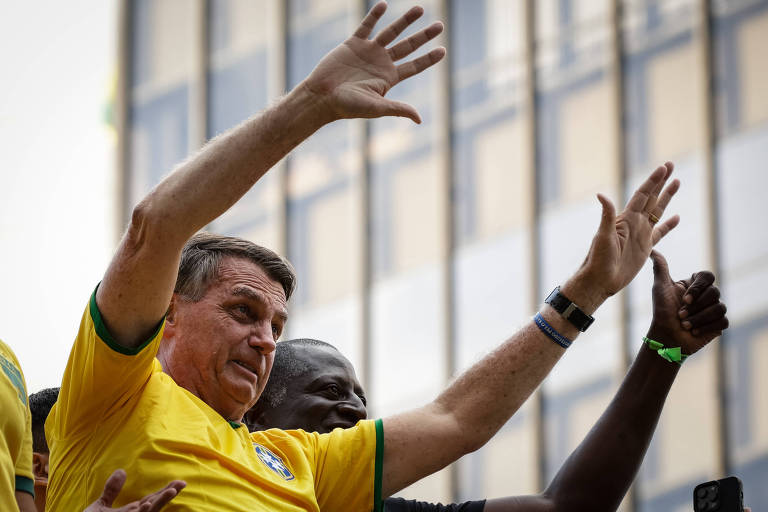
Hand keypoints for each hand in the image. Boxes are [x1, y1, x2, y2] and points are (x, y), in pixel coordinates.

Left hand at [84, 469, 185, 511]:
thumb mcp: (100, 507)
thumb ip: (111, 490)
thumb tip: (122, 470)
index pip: (153, 499)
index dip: (166, 490)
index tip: (180, 481)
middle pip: (156, 506)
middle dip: (168, 495)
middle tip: (181, 483)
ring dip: (160, 503)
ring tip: (170, 491)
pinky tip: (146, 504)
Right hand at [301, 1, 444, 123]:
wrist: (322, 97)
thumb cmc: (348, 106)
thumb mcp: (376, 108)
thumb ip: (398, 109)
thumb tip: (419, 119)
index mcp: (389, 78)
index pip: (414, 66)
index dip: (428, 59)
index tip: (443, 50)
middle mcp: (381, 63)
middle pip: (408, 46)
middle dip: (424, 36)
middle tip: (440, 25)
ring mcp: (368, 52)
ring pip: (391, 32)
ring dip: (405, 21)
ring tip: (420, 9)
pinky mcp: (353, 44)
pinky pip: (366, 26)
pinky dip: (374, 16)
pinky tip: (384, 4)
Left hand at [576, 163, 679, 305]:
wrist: (600, 280)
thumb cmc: (598, 259)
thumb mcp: (603, 236)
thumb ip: (607, 215)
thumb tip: (601, 194)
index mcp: (626, 219)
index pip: (643, 195)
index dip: (653, 181)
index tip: (664, 167)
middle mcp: (634, 223)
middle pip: (651, 198)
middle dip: (661, 182)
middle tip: (671, 165)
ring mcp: (641, 235)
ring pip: (657, 211)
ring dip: (666, 197)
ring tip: (677, 183)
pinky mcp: (645, 248)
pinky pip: (660, 232)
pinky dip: (669, 225)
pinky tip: (676, 217)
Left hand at [646, 251, 727, 354]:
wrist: (665, 337)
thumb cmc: (661, 311)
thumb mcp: (660, 288)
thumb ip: (660, 268)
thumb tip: (652, 250)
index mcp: (695, 285)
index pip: (707, 276)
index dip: (698, 288)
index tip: (684, 299)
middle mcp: (706, 295)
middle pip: (715, 292)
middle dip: (695, 307)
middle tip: (680, 315)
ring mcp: (714, 309)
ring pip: (719, 308)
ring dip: (698, 318)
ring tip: (684, 325)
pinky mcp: (719, 324)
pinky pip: (723, 321)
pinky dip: (707, 327)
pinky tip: (694, 332)